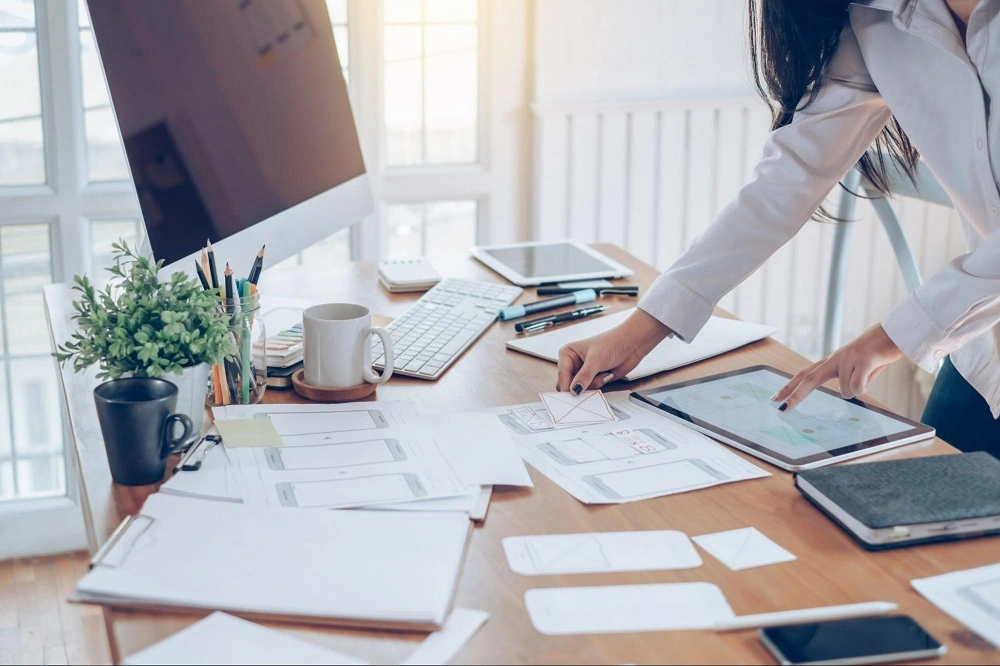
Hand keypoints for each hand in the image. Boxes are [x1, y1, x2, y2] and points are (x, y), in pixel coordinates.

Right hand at [556, 310, 672, 392]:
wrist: (632, 344)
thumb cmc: (612, 344)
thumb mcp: (596, 360)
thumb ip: (584, 377)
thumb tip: (573, 391)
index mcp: (567, 354)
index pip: (562, 375)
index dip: (567, 386)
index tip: (574, 395)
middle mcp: (573, 363)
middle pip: (568, 384)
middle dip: (581, 386)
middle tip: (592, 382)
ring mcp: (583, 371)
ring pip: (581, 389)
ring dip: (594, 384)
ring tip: (604, 372)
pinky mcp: (593, 378)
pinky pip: (591, 390)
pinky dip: (600, 385)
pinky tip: (607, 374)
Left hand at [773, 324, 902, 410]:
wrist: (893, 333)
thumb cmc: (876, 354)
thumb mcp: (857, 369)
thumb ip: (848, 380)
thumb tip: (849, 393)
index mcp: (831, 361)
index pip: (804, 375)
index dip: (789, 387)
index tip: (776, 399)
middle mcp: (835, 358)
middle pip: (809, 378)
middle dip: (794, 395)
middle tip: (782, 409)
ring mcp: (847, 358)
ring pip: (845, 390)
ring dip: (857, 390)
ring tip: (869, 375)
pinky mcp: (862, 359)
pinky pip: (858, 386)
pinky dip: (865, 387)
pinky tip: (872, 375)